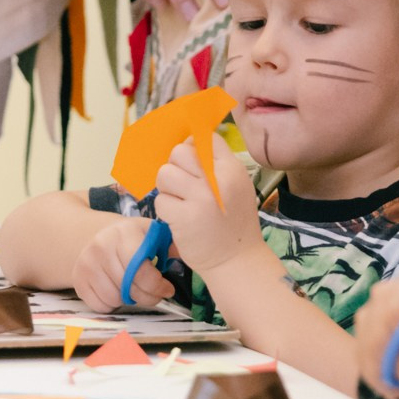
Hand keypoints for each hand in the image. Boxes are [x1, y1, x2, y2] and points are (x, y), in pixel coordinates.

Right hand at [74, 217, 173, 310]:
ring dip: (129, 300)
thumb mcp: (153, 235)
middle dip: (148, 296)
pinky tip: (117, 290)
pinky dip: (112, 304)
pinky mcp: (77, 278)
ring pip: (115, 299)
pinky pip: (99, 305)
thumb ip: (171, 246)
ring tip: (133, 289)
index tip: (167, 289)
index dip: (157, 286)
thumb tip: (188, 255)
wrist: (100, 236)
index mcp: (124, 233)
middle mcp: (101, 245)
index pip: (141, 271)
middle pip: (129, 288)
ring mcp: (86, 262)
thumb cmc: (134, 239)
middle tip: (154, 294)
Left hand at [153, 139, 263, 275]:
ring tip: (181, 203)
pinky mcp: (184, 216)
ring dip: (167, 189)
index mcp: (232, 169)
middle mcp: (217, 179)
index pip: (206, 138)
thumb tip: (186, 144)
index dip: (192, 146)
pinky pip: (161, 200)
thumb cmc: (233, 223)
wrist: (237, 261)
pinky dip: (166, 210)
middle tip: (182, 186)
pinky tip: (180, 219)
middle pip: (179, 152)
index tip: (191, 163)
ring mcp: (200, 198)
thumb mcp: (236, 187)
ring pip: (164, 174)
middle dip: (174, 168)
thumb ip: (215, 166)